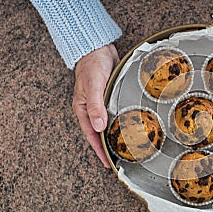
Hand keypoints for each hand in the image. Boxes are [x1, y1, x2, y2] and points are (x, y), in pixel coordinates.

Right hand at [72, 44, 119, 167]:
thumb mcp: (93, 86)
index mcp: (83, 109)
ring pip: (108, 123)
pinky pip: (115, 112)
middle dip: (108, 146)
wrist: (99, 49)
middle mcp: (92, 108)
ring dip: (115, 134)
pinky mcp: (110, 96)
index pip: (91, 135)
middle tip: (120, 158)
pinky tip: (129, 125)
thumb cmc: (92, 65)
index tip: (107, 162)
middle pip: (100, 132)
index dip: (99, 149)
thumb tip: (100, 127)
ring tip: (126, 146)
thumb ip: (96, 106)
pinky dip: (121, 120)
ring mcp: (102, 103)